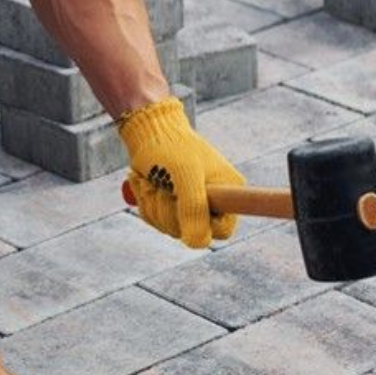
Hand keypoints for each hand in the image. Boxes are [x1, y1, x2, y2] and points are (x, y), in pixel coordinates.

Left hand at [118, 96, 245, 248]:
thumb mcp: (184, 175)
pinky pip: (156, 220)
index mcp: (229, 191)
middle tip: (161, 186)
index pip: (222, 230)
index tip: (183, 202)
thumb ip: (193, 208)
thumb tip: (198, 243)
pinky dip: (147, 203)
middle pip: (192, 232)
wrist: (149, 131)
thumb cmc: (171, 147)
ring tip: (151, 180)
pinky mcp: (171, 205)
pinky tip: (146, 183)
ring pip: (170, 228)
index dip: (202, 224)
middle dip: (168, 212)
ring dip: (154, 205)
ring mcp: (191, 204)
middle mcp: (214, 201)